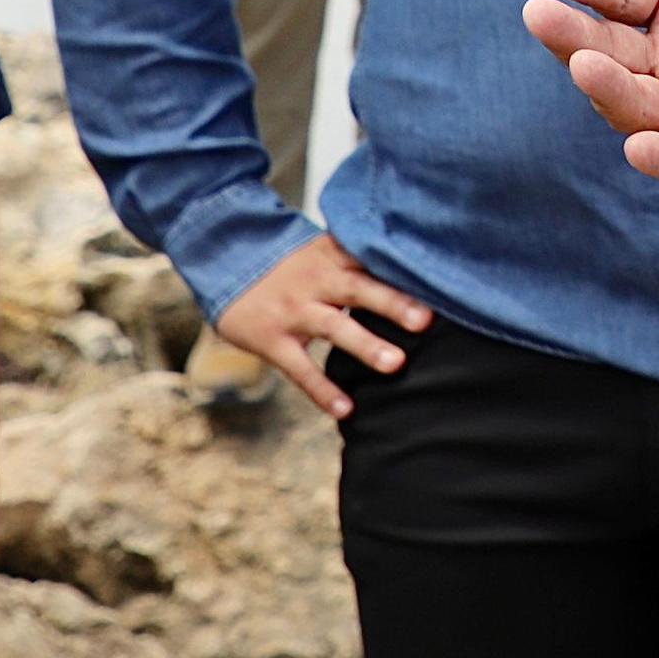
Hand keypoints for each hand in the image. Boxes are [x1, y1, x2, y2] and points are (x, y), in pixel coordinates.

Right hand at [217, 231, 435, 419]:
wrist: (222, 260)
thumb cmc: (288, 262)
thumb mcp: (321, 248)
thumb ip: (359, 256)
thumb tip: (414, 263)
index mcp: (331, 256)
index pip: (371, 259)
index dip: (402, 270)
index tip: (436, 279)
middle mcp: (315, 281)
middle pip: (358, 289)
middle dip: (391, 303)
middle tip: (425, 320)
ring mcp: (293, 310)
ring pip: (333, 327)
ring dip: (364, 345)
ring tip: (395, 363)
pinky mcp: (272, 339)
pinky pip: (300, 368)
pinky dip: (323, 390)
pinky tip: (346, 409)